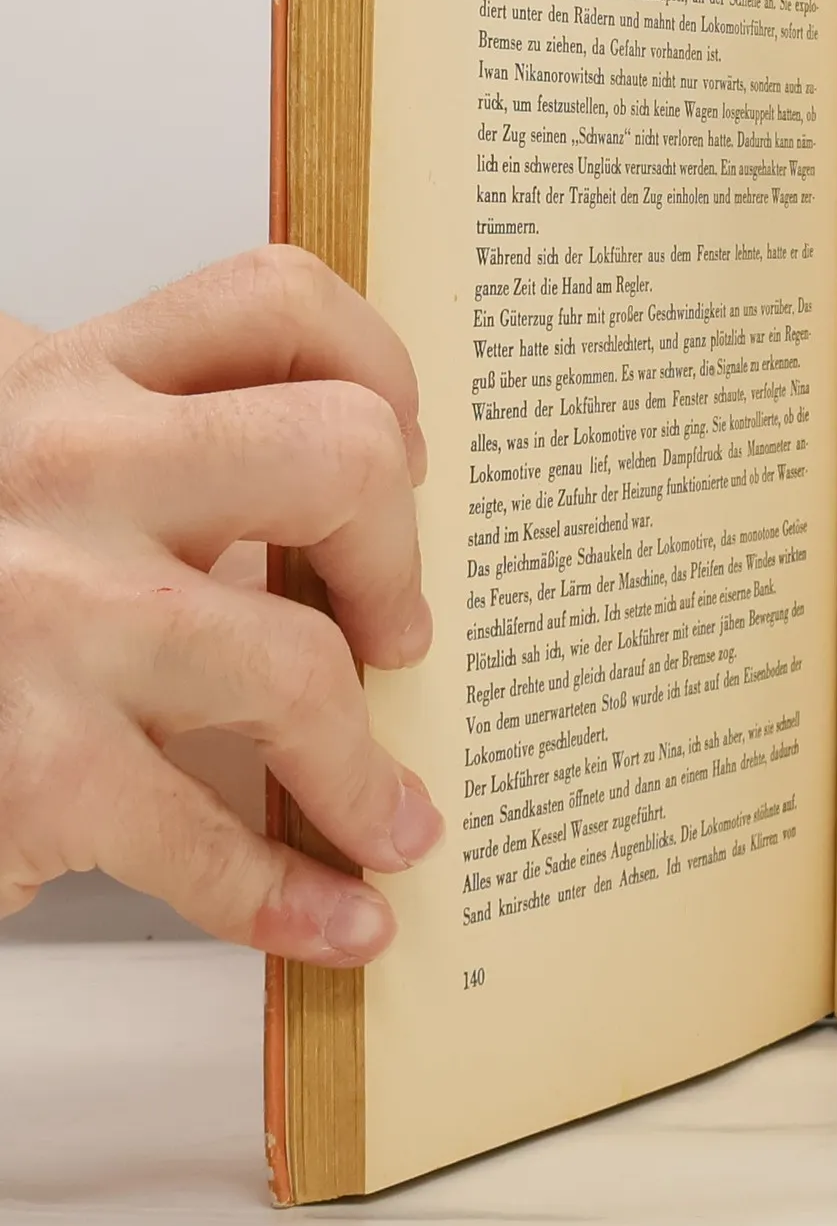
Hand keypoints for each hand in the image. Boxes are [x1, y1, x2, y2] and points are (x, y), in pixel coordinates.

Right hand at [0, 248, 442, 962]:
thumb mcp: (10, 464)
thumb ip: (138, 450)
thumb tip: (338, 517)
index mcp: (62, 381)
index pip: (275, 307)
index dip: (379, 374)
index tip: (407, 453)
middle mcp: (59, 471)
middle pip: (340, 458)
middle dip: (395, 557)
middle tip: (393, 632)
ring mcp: (46, 615)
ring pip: (304, 666)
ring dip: (365, 769)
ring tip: (392, 819)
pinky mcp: (31, 765)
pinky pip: (210, 838)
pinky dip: (291, 895)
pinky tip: (334, 918)